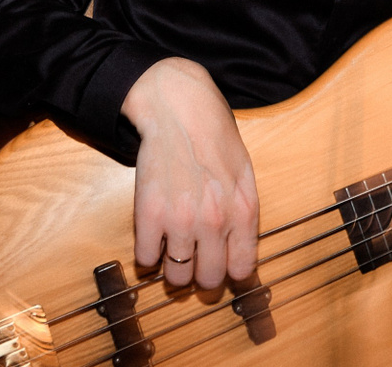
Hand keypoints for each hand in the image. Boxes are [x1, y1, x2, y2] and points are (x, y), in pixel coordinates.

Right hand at [120, 57, 259, 289]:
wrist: (180, 110)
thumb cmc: (215, 138)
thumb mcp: (245, 175)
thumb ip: (244, 215)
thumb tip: (239, 253)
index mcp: (243, 212)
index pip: (241, 270)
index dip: (229, 272)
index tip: (220, 267)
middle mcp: (215, 223)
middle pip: (208, 280)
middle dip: (201, 277)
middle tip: (194, 264)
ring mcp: (181, 222)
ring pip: (176, 279)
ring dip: (173, 271)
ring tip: (172, 253)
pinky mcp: (149, 216)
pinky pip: (146, 260)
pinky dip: (148, 257)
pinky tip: (153, 240)